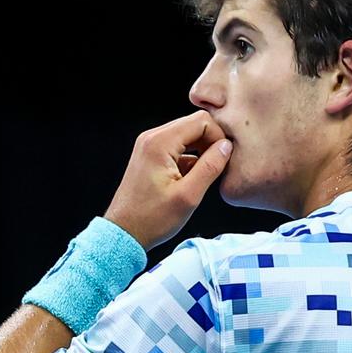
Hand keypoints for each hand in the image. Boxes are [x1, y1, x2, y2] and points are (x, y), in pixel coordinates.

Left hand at [102, 112, 231, 250]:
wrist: (125, 232)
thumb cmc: (151, 218)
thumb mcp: (188, 195)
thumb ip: (210, 167)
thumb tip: (226, 147)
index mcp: (159, 143)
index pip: (201, 120)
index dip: (218, 137)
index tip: (224, 159)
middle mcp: (151, 138)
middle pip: (193, 124)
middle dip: (211, 142)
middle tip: (218, 167)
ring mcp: (149, 145)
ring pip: (187, 135)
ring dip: (201, 151)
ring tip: (206, 175)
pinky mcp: (150, 155)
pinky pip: (177, 147)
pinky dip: (190, 158)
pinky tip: (193, 179)